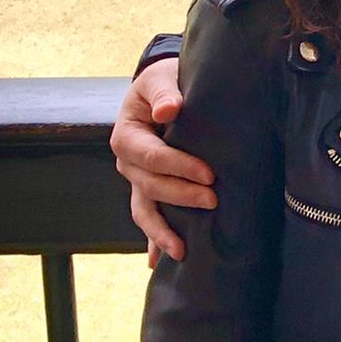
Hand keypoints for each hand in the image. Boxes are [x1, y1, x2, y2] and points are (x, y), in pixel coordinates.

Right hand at [110, 59, 211, 263]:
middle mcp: (127, 163)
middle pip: (150, 186)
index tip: (208, 174)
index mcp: (126, 136)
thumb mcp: (161, 78)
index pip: (151, 156)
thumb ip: (165, 92)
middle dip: (180, 196)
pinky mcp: (149, 191)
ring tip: (181, 252)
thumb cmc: (164, 82)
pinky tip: (159, 263)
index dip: (177, 166)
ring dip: (161, 232)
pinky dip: (153, 241)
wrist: (163, 90)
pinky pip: (149, 218)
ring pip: (144, 211)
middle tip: (213, 200)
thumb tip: (169, 110)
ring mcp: (136, 181)